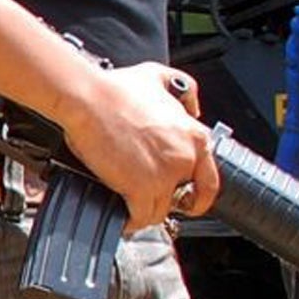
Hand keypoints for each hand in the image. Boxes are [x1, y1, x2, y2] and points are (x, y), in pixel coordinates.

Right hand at [57, 64, 218, 231]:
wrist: (89, 99)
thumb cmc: (115, 89)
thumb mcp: (160, 77)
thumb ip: (184, 91)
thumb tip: (193, 107)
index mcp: (194, 136)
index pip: (209, 178)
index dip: (196, 192)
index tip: (187, 197)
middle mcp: (185, 158)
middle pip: (183, 198)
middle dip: (166, 201)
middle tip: (150, 199)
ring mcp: (165, 176)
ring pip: (161, 211)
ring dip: (146, 212)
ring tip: (132, 209)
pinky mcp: (142, 188)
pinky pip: (142, 217)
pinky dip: (131, 221)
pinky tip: (123, 217)